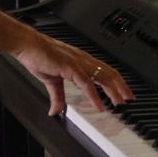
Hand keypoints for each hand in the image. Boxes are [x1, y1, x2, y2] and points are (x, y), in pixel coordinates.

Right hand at [13, 31, 132, 116]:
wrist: (27, 46)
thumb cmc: (39, 57)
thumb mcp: (51, 81)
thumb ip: (57, 97)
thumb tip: (56, 111)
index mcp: (82, 61)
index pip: (105, 71)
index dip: (117, 81)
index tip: (124, 92)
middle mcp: (83, 60)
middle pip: (109, 73)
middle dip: (121, 87)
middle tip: (129, 98)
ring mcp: (78, 63)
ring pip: (102, 77)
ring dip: (112, 91)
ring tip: (119, 103)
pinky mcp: (70, 67)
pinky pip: (86, 83)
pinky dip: (94, 95)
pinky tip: (99, 105)